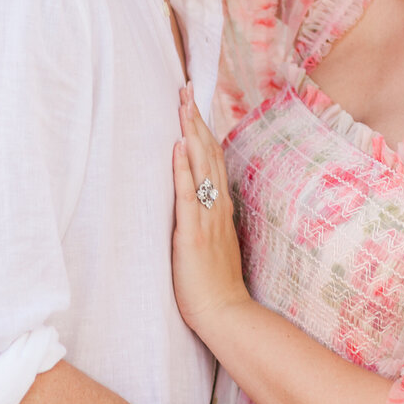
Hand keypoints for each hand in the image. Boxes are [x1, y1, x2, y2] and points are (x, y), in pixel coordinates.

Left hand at [172, 85, 249, 339]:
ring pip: (201, 166)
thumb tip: (202, 201)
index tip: (193, 105)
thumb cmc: (215, 286)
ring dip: (190, 133)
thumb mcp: (216, 244)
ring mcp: (207, 218)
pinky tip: (177, 146)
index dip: (203, 130)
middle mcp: (217, 207)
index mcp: (221, 208)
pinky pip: (189, 195)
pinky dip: (183, 168)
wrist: (226, 314)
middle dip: (195, 120)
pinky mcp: (193, 234)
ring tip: (182, 104)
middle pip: (208, 153)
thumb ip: (210, 220)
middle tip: (185, 89)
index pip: (213, 160)